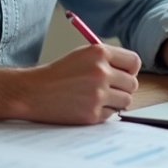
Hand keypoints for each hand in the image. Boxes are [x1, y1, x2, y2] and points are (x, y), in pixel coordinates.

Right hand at [24, 43, 140, 124]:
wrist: (33, 92)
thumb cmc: (57, 74)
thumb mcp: (82, 55)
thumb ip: (107, 59)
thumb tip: (131, 72)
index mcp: (99, 53)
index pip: (134, 61)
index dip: (130, 70)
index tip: (124, 74)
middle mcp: (101, 72)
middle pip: (132, 83)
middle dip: (123, 87)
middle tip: (108, 88)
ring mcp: (97, 94)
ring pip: (126, 100)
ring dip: (115, 101)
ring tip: (96, 97)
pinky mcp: (92, 114)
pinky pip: (112, 114)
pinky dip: (102, 112)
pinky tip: (86, 106)